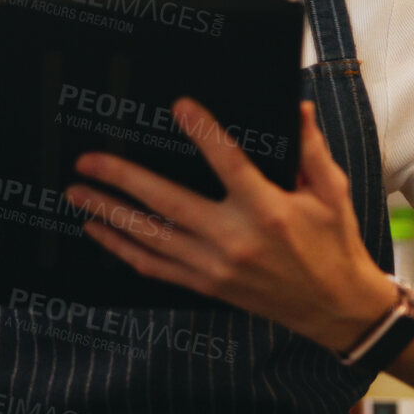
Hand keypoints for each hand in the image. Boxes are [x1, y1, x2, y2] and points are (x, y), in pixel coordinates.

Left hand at [65, 98, 398, 352]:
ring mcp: (216, 266)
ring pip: (150, 237)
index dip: (203, 131)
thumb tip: (298, 106)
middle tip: (88, 159)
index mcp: (268, 209)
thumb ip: (310, 148)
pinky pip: (155, 267)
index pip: (228, 162)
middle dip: (122, 178)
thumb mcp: (332, 190)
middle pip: (166, 202)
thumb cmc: (335, 243)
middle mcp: (235, 239)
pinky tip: (100, 232)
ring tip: (78, 193)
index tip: (180, 106)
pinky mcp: (207, 285)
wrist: (335, 307)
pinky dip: (123, 249)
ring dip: (109, 214)